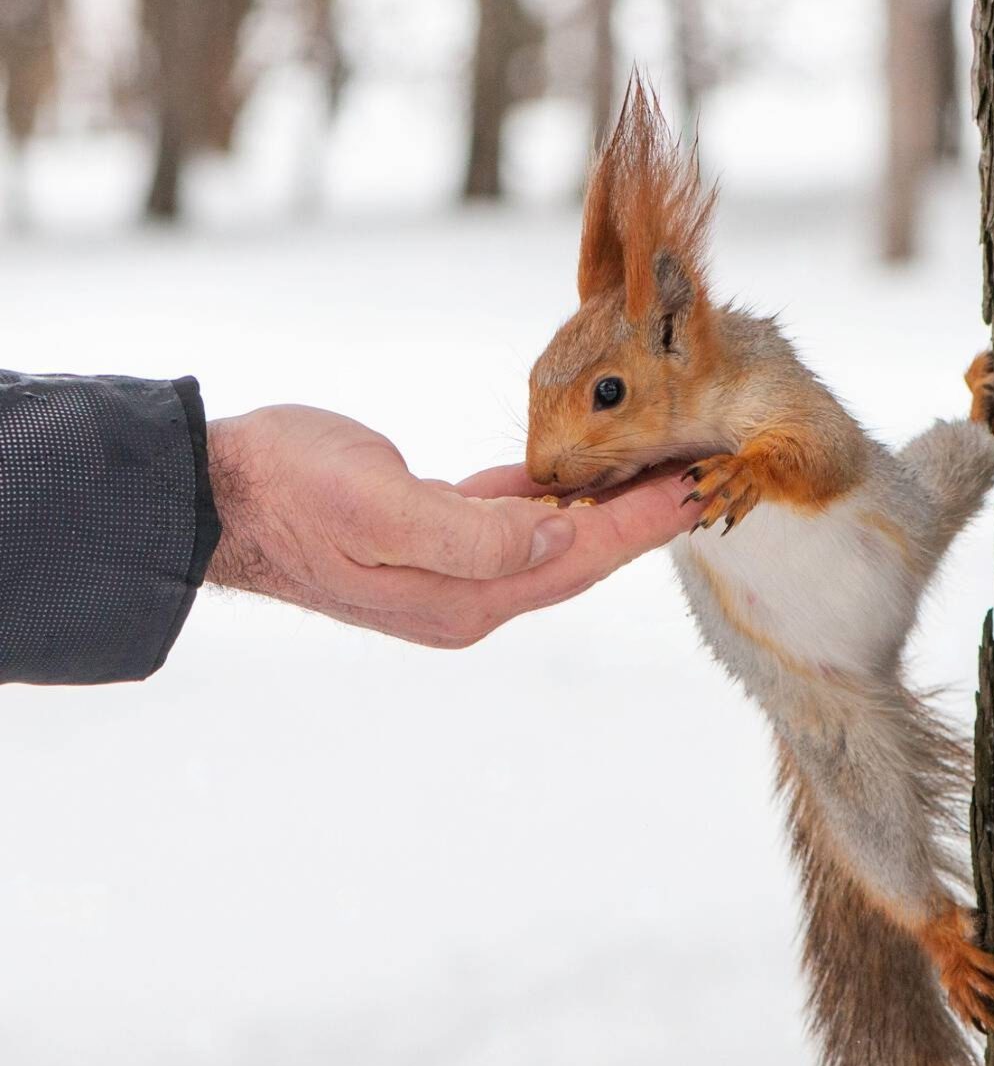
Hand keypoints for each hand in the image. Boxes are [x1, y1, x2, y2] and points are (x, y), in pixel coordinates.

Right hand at [206, 405, 702, 647]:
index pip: (579, 559)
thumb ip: (473, 535)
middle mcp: (469, 593)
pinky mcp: (435, 534)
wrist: (219, 495)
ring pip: (554, 537)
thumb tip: (553, 540)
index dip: (643, 524)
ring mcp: (452, 568)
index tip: (699, 489)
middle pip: (580, 554)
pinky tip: (585, 476)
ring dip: (607, 505)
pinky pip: (515, 519)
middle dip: (642, 517)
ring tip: (661, 469)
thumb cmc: (291, 493)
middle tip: (702, 474)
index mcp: (465, 596)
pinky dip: (556, 496)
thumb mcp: (378, 510)